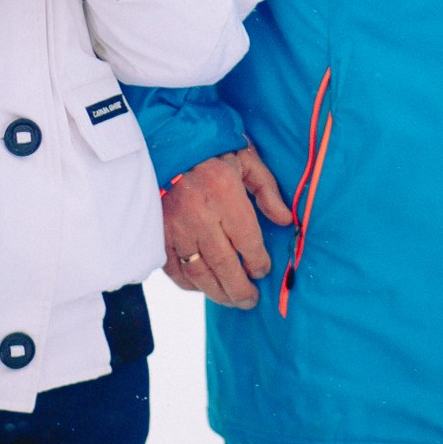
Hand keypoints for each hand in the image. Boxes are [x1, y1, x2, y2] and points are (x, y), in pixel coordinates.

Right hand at [162, 145, 292, 309]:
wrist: (165, 142)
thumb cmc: (211, 150)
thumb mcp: (246, 160)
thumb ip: (267, 190)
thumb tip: (285, 220)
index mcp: (224, 193)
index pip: (247, 242)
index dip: (258, 263)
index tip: (263, 270)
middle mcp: (199, 214)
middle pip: (224, 265)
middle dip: (240, 289)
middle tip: (251, 300)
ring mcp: (175, 227)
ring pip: (198, 272)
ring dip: (217, 292)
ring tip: (233, 301)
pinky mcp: (158, 233)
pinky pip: (173, 269)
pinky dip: (189, 284)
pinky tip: (203, 288)